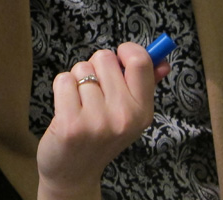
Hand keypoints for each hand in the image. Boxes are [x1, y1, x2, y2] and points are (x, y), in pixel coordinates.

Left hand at [36, 43, 169, 199]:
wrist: (73, 173)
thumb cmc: (100, 136)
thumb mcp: (129, 115)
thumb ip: (145, 85)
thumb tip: (162, 61)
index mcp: (143, 111)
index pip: (140, 61)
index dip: (126, 50)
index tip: (119, 58)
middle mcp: (123, 116)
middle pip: (105, 57)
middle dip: (95, 67)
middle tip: (94, 92)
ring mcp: (97, 121)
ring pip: (81, 68)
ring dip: (77, 80)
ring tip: (80, 104)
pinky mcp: (71, 124)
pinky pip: (63, 80)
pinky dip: (61, 89)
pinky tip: (66, 109)